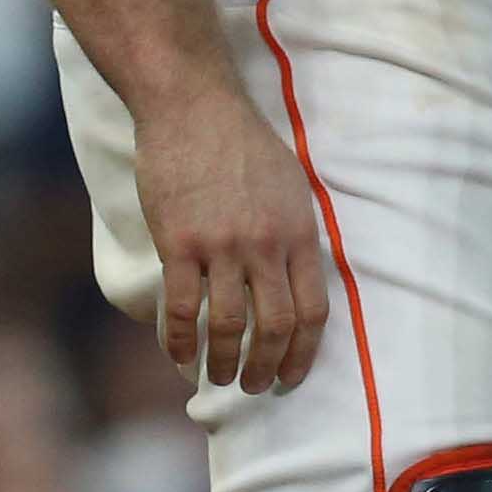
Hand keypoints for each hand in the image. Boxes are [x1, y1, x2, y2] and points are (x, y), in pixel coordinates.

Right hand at [135, 86, 330, 391]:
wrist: (192, 106)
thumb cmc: (242, 143)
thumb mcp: (291, 184)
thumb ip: (296, 233)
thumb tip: (299, 281)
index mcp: (299, 231)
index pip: (313, 310)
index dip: (303, 353)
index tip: (292, 375)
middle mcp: (266, 243)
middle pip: (275, 326)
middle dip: (266, 367)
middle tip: (254, 386)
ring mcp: (222, 245)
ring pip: (229, 326)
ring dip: (224, 363)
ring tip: (218, 377)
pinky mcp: (179, 243)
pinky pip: (182, 308)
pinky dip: (179, 340)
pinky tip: (178, 354)